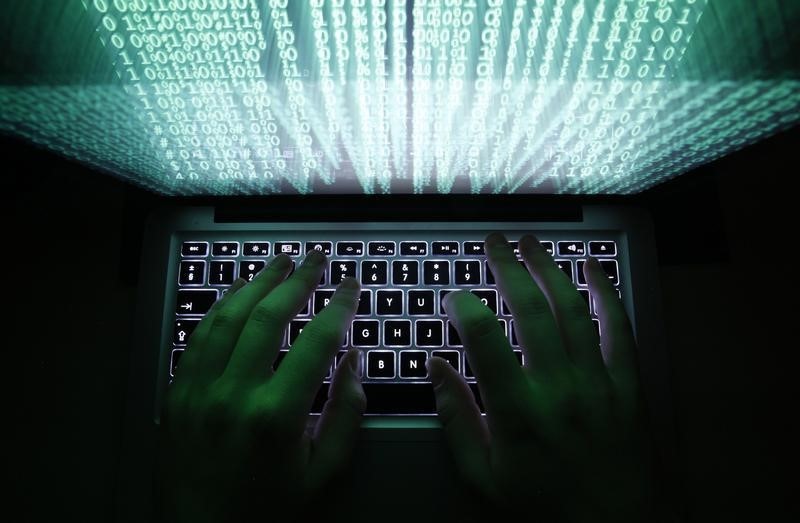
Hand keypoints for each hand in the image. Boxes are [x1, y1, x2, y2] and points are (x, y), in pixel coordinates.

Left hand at [157, 250, 364, 521]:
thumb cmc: (269, 514)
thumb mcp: (324, 477)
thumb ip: (346, 416)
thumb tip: (354, 361)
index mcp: (276, 417)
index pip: (316, 342)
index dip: (338, 306)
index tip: (350, 286)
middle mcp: (232, 395)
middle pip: (268, 317)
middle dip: (297, 280)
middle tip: (316, 258)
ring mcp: (197, 393)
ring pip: (227, 319)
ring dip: (255, 284)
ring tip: (278, 263)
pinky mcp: (175, 397)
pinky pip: (196, 339)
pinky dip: (218, 309)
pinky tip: (235, 293)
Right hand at [429, 233, 653, 521]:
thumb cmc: (540, 504)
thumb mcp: (483, 476)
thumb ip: (455, 418)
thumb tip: (435, 366)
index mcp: (518, 412)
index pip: (485, 340)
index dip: (465, 308)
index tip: (454, 295)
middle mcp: (559, 389)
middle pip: (531, 310)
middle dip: (508, 268)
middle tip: (494, 242)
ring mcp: (598, 383)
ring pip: (573, 310)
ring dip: (550, 269)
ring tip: (532, 242)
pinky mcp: (628, 385)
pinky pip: (620, 329)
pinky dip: (607, 294)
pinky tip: (592, 268)